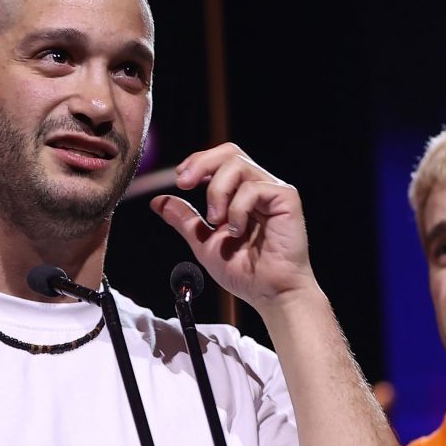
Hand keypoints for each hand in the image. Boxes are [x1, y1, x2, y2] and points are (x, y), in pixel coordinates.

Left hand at [150, 143, 315, 314]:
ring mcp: (273, 191)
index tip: (180, 181)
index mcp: (241, 194)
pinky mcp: (286, 199)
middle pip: (229, 152)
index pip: (219, 161)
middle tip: (184, 183)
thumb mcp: (204, 243)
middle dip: (202, 163)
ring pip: (238, 165)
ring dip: (217, 191)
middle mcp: (258, 188)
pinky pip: (253, 187)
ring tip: (215, 221)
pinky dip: (237, 209)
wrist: (270, 293)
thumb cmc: (246, 273)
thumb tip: (158, 202)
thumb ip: (185, 220)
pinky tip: (237, 230)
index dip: (197, 162)